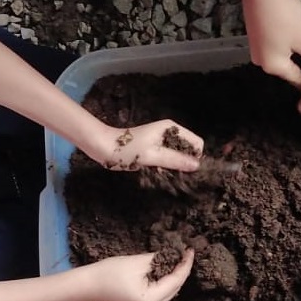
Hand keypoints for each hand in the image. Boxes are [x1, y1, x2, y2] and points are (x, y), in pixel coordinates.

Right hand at [82, 249, 194, 300]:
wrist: (90, 286)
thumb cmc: (110, 273)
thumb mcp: (138, 262)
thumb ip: (159, 259)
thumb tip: (174, 255)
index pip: (175, 281)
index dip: (184, 265)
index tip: (189, 251)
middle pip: (174, 289)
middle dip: (180, 271)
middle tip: (185, 253)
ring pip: (168, 293)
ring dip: (173, 277)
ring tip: (178, 259)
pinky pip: (160, 296)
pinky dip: (164, 283)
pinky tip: (167, 270)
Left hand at [85, 121, 203, 172]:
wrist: (103, 147)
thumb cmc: (126, 150)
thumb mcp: (152, 156)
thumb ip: (175, 160)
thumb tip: (197, 165)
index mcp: (171, 128)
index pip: (197, 142)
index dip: (195, 157)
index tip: (185, 169)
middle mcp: (169, 132)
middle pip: (189, 149)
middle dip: (184, 162)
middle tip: (171, 172)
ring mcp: (161, 140)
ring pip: (179, 155)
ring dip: (174, 165)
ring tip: (160, 170)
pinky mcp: (154, 148)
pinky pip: (168, 157)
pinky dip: (165, 165)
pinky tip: (155, 169)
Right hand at [244, 0, 300, 88]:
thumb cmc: (283, 16)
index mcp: (273, 66)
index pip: (297, 80)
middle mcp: (262, 60)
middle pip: (292, 62)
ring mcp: (259, 46)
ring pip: (288, 47)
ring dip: (300, 37)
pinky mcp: (258, 33)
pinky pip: (280, 37)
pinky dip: (290, 29)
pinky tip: (296, 15)